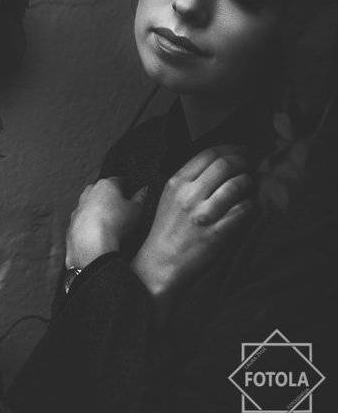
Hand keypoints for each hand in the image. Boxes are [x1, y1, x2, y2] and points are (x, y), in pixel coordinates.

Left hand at [66, 176, 146, 268]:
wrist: (93, 246)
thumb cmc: (115, 225)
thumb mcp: (136, 211)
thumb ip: (141, 198)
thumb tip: (144, 191)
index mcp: (106, 185)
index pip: (119, 180)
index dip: (128, 186)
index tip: (132, 191)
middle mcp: (89, 192)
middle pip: (103, 191)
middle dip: (111, 198)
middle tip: (122, 209)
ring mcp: (79, 207)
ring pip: (91, 204)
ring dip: (99, 211)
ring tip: (110, 223)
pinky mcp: (73, 222)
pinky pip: (84, 220)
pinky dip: (90, 224)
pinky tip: (98, 233)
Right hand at [131, 145, 253, 313]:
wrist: (161, 263)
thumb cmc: (168, 228)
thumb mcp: (170, 195)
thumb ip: (190, 178)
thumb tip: (220, 162)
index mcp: (177, 181)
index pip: (208, 153)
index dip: (230, 148)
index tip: (241, 150)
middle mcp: (190, 195)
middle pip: (224, 164)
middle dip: (244, 161)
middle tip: (252, 164)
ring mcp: (203, 215)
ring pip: (236, 185)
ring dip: (249, 181)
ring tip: (251, 183)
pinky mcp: (217, 235)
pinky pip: (242, 211)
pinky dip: (251, 204)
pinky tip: (251, 204)